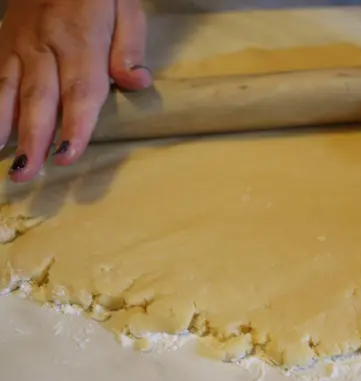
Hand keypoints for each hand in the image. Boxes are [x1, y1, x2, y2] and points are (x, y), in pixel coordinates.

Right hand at [1, 0, 151, 182]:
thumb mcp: (126, 7)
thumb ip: (130, 46)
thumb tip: (136, 81)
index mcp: (81, 38)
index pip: (80, 90)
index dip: (74, 125)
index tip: (67, 156)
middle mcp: (45, 45)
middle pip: (39, 98)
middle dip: (33, 138)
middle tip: (27, 173)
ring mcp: (20, 44)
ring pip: (8, 91)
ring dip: (5, 129)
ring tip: (6, 163)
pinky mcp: (4, 43)